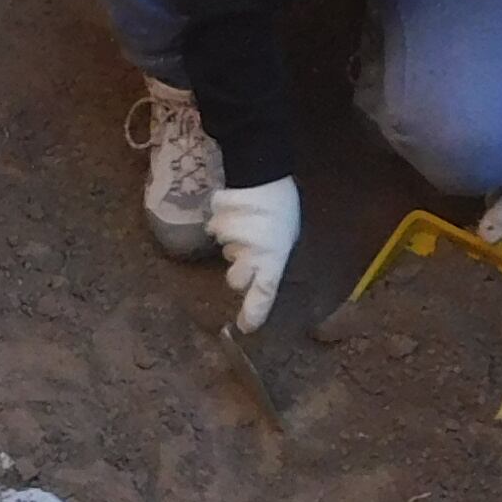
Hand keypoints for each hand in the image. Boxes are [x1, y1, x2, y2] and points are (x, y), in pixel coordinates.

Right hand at [204, 177, 300, 336]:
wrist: (258, 175)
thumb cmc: (281, 206)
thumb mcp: (288, 236)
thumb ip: (274, 256)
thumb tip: (265, 264)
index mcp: (271, 261)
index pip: (262, 295)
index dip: (254, 313)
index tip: (246, 327)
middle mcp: (246, 257)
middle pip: (236, 279)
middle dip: (240, 272)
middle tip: (250, 256)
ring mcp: (227, 243)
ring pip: (228, 253)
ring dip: (236, 246)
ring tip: (248, 226)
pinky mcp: (214, 227)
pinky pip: (218, 234)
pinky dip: (226, 229)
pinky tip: (236, 216)